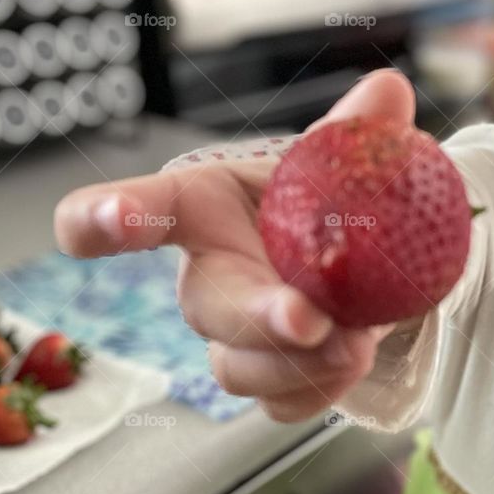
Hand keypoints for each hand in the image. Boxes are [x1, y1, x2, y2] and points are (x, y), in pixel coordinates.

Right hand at [53, 69, 416, 421]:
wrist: (367, 263)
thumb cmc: (324, 202)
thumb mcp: (341, 161)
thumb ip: (359, 130)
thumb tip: (386, 91)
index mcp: (208, 203)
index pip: (147, 208)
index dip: (107, 215)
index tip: (108, 220)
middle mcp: (208, 273)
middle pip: (204, 303)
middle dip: (253, 315)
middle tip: (306, 320)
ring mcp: (232, 334)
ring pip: (236, 367)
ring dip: (296, 365)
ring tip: (358, 344)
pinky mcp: (267, 379)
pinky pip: (280, 403)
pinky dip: (320, 391)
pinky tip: (354, 364)